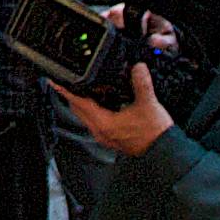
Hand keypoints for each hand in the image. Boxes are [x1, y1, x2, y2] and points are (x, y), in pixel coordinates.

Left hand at [52, 60, 172, 155]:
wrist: (164, 151)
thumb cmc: (154, 134)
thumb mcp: (148, 103)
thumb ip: (141, 82)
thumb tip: (137, 67)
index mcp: (103, 124)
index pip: (78, 103)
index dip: (66, 90)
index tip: (55, 81)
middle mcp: (100, 131)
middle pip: (78, 110)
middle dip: (72, 94)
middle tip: (69, 80)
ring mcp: (106, 135)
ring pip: (87, 115)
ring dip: (84, 101)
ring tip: (87, 87)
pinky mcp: (113, 136)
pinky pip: (96, 120)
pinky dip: (95, 108)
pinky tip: (105, 100)